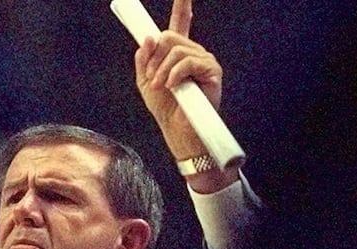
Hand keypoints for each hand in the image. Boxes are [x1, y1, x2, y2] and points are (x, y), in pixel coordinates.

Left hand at [134, 0, 221, 159]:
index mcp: (177, 53)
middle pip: (169, 36)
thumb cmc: (164, 107)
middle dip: (154, 58)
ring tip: (162, 86)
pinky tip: (173, 86)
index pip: (180, 23)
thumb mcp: (146, 81)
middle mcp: (192, 52)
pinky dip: (175, 74)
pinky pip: (187, 61)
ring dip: (162, 70)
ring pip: (175, 50)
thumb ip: (144, 59)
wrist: (176, 128)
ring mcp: (203, 60)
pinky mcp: (212, 70)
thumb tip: (148, 38)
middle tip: (152, 78)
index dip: (182, 7)